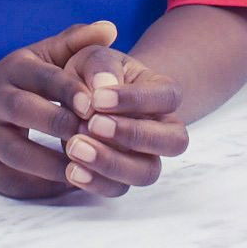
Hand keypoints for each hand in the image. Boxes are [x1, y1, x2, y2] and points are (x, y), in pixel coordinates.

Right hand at [0, 21, 116, 198]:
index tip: (94, 102)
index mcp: (13, 70)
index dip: (67, 88)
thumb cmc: (15, 81)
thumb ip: (75, 42)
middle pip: (22, 110)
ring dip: (52, 164)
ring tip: (88, 168)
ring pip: (15, 152)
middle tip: (94, 137)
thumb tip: (110, 29)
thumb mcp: (39, 55)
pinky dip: (39, 187)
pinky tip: (70, 184)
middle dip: (57, 123)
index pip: (40, 76)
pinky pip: (9, 182)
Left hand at [61, 45, 188, 197]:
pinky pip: (118, 189)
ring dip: (112, 163)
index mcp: (161, 91)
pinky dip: (96, 183)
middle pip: (174, 141)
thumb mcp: (93, 58)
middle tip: (93, 124)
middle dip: (134, 135)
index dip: (136, 100)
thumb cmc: (93, 73)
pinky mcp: (121, 178)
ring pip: (147, 172)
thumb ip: (100, 67)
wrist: (79, 96)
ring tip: (76, 147)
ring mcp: (145, 157)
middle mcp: (162, 128)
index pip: (168, 97)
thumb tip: (102, 88)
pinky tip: (72, 169)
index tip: (97, 98)